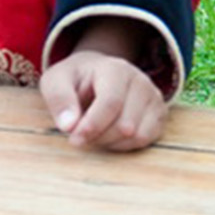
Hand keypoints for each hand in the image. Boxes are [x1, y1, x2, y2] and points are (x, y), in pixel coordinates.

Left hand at [40, 50, 167, 151]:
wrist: (96, 75)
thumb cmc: (74, 80)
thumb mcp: (55, 81)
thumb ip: (59, 99)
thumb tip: (69, 126)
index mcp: (115, 69)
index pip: (111, 103)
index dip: (92, 126)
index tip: (74, 139)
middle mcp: (140, 81)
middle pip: (124, 124)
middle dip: (98, 137)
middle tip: (80, 136)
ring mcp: (153, 97)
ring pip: (137, 135)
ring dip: (111, 143)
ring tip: (94, 133)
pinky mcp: (159, 114)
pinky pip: (146, 140)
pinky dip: (125, 145)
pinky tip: (110, 137)